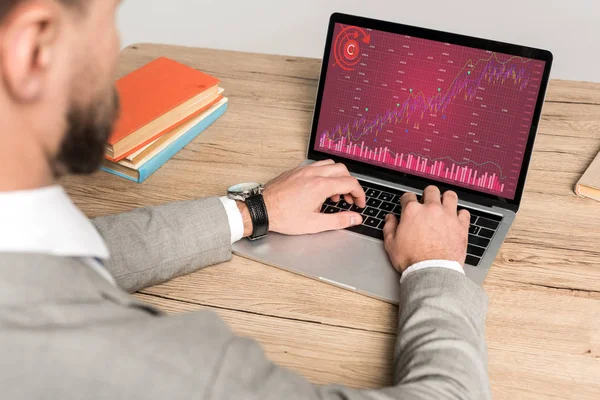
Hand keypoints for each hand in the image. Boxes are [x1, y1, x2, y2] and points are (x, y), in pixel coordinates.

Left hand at [238, 160, 365, 235]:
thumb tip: (355, 218)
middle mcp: (313, 174)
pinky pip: (316, 166)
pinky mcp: (295, 171)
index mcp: (321, 186)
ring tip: (333, 195)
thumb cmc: (284, 216)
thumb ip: (339, 220)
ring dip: (337, 177)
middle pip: (342, 170)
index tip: (359, 203)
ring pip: (329, 165)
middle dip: (350, 184)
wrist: (261, 209)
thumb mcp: (315, 224)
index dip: (359, 194)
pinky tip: (318, 190)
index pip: (350, 183)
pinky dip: (324, 175)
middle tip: (348, 199)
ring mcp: (303, 170)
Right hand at [383, 186, 469, 272]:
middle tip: (426, 201)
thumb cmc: (412, 259)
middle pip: (431, 191)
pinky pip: (464, 212)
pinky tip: (456, 219)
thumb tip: (390, 219)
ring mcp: (448, 216)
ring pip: (450, 196)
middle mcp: (431, 209)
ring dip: (446, 198)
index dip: (406, 199)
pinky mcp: (461, 226)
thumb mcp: (391, 244)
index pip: (408, 196)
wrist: (432, 271)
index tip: (407, 203)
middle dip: (427, 194)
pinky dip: (460, 214)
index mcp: (412, 211)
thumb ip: (389, 227)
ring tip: (444, 204)